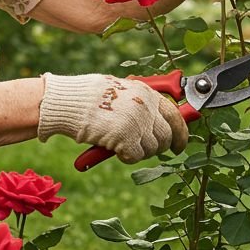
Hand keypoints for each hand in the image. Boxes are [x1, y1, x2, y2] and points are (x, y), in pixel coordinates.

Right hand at [37, 73, 188, 162]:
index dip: (181, 133)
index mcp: (146, 92)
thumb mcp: (121, 92)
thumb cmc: (88, 96)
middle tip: (146, 150)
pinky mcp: (126, 139)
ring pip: (152, 149)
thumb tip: (160, 122)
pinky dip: (127, 157)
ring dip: (140, 152)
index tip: (180, 145)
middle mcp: (146, 106)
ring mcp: (137, 123)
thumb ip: (141, 104)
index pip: (175, 115)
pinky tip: (116, 150)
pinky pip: (136, 156)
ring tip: (123, 144)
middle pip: (166, 136)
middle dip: (159, 147)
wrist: (68, 102)